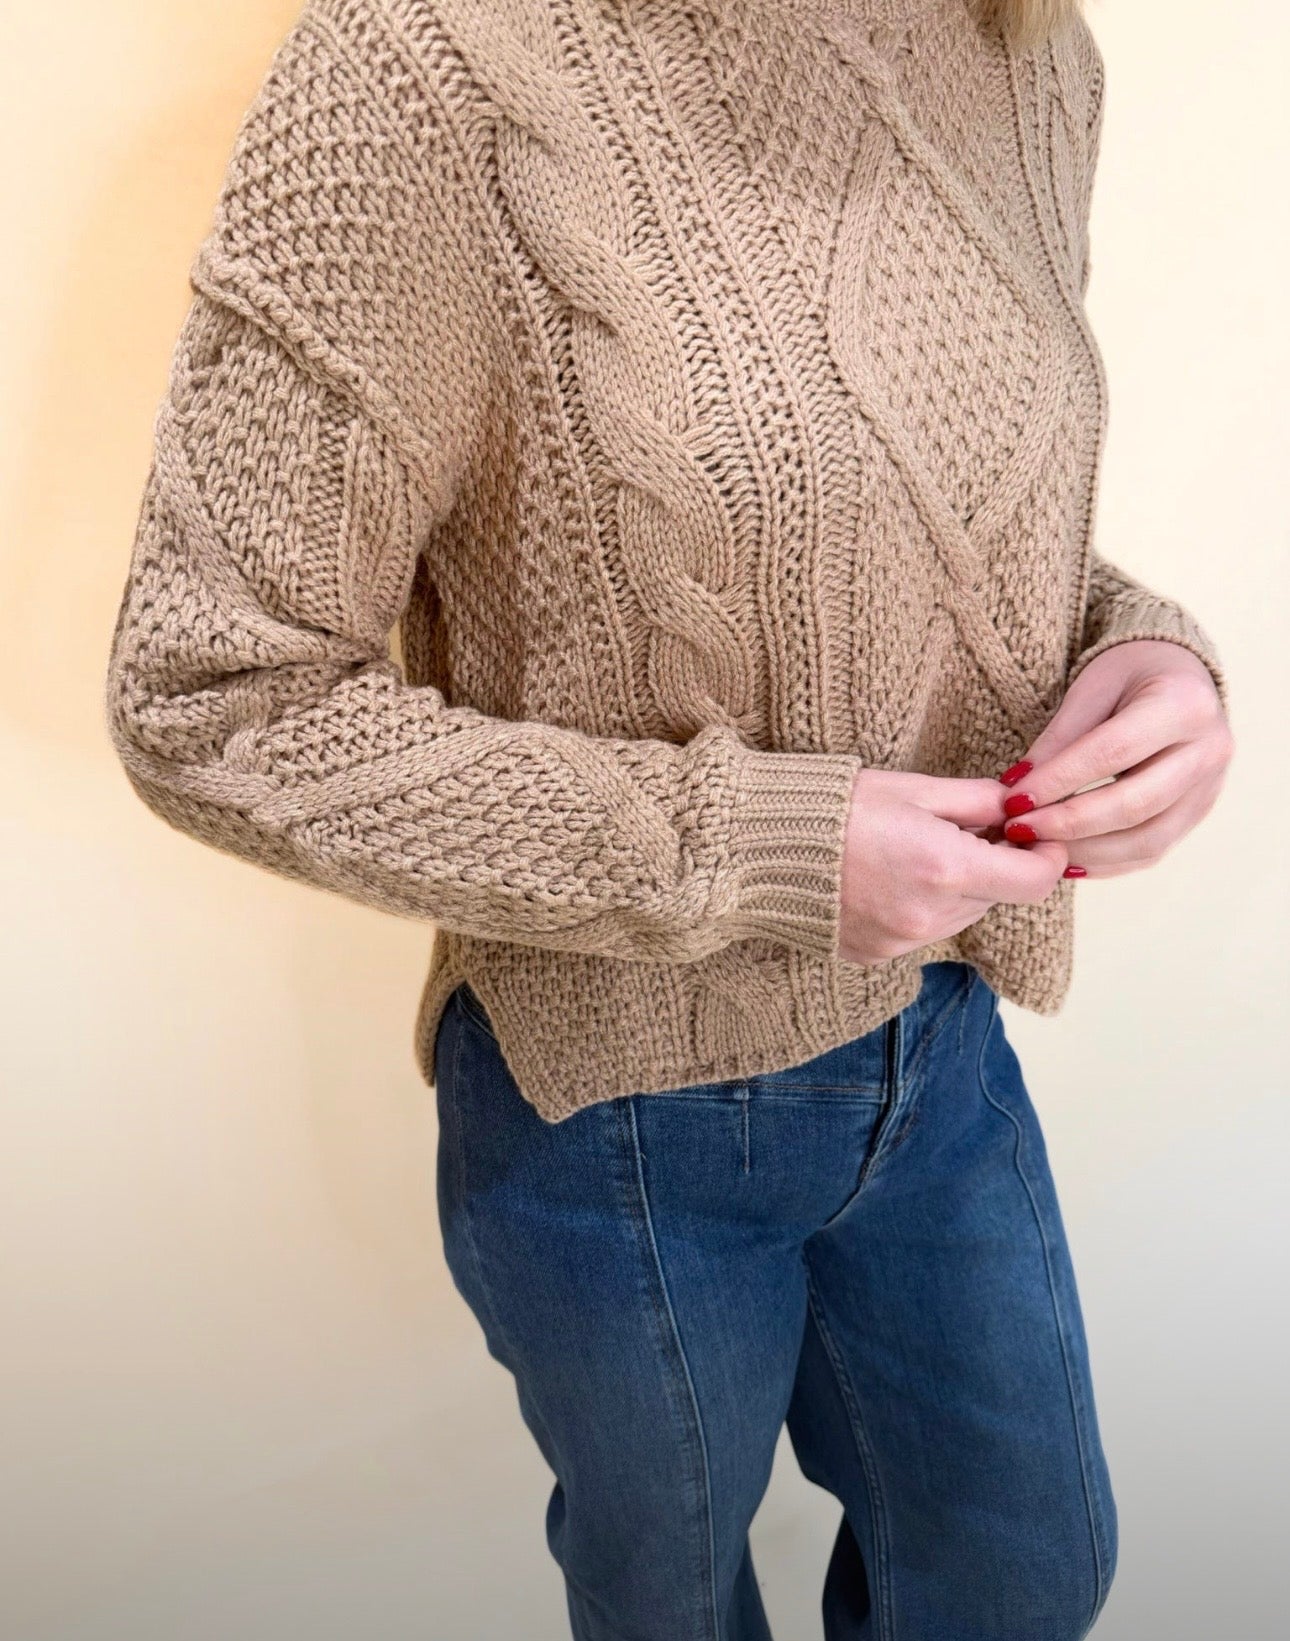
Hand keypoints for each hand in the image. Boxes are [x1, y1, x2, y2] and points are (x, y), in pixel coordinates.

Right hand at [837, 768, 1068, 963]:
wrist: (758, 847)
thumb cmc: (834, 806)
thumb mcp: (913, 788)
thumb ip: (979, 800)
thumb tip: (1020, 808)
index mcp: (945, 867)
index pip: (1034, 882)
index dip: (1045, 858)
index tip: (1035, 838)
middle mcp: (929, 915)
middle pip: (996, 898)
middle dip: (992, 866)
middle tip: (960, 830)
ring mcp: (902, 942)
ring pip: (960, 916)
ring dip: (956, 888)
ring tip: (913, 852)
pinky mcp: (877, 955)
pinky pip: (921, 933)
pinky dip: (920, 908)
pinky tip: (884, 879)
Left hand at [992, 640, 1233, 878]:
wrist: (1179, 676)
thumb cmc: (1129, 675)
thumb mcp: (1090, 688)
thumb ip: (1059, 738)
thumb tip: (1017, 790)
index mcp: (1184, 705)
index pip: (1112, 753)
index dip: (1058, 781)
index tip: (1013, 801)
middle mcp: (1209, 750)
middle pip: (1134, 804)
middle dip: (1069, 824)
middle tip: (1019, 831)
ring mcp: (1211, 787)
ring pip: (1148, 840)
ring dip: (1086, 852)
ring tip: (1038, 849)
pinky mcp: (1200, 812)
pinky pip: (1154, 850)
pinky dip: (1108, 862)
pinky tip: (1068, 861)